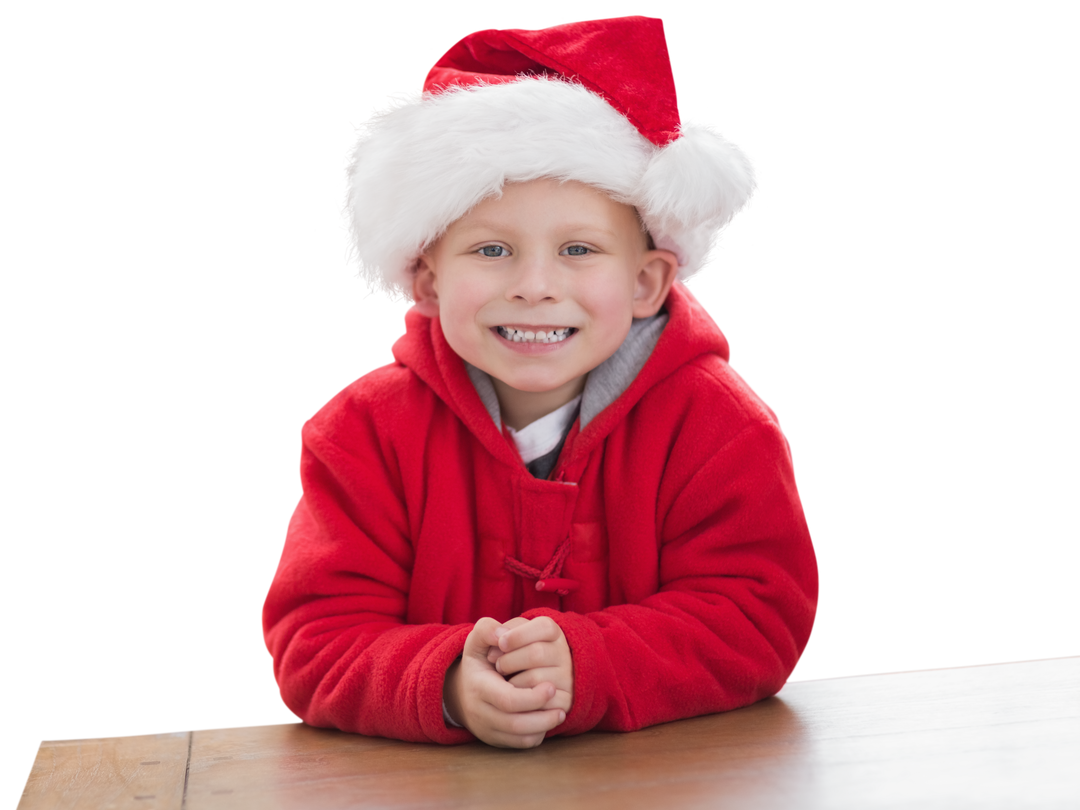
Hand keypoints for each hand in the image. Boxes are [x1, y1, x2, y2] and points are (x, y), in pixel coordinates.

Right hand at [445, 617, 564, 748]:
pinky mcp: (496, 740)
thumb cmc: (477, 663)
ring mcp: (487, 729)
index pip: (507, 699)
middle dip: (541, 716)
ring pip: (518, 738)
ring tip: (560, 714)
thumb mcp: (476, 642)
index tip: (551, 686)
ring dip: (543, 727)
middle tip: (562, 705)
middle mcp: (481, 712)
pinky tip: (547, 721)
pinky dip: (536, 735)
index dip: (531, 697)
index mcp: (479, 687)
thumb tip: (502, 635)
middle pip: (514, 723)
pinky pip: (519, 744)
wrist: (459, 692)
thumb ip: (487, 630)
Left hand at [486, 615, 573, 716]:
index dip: (519, 635)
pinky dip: (521, 701)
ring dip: (511, 682)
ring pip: (535, 678)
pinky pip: (540, 703)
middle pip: (537, 653)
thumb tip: (499, 636)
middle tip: (498, 666)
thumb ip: (488, 629)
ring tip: (505, 681)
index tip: (501, 643)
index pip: (545, 627)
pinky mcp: (564, 700)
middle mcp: (563, 653)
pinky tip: (515, 696)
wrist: (503, 690)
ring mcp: (566, 677)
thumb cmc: (500, 658)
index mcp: (551, 633)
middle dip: (510, 660)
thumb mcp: (493, 639)